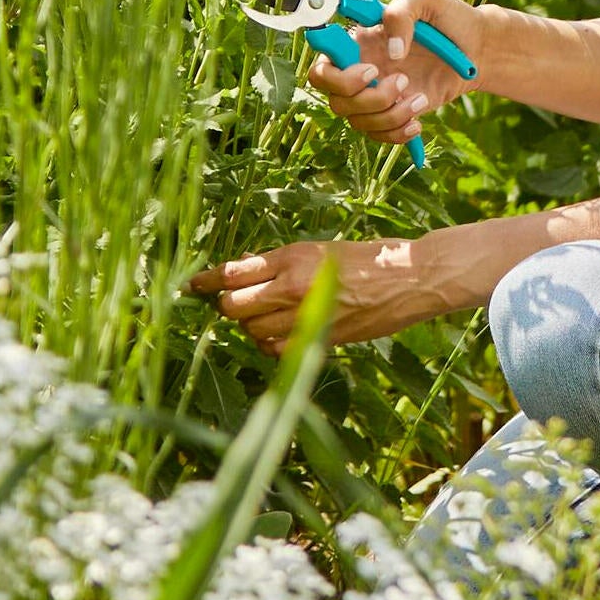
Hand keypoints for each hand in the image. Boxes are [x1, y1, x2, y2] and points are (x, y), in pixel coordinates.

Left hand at [185, 237, 426, 353]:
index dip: (206, 281)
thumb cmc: (365, 258)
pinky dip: (270, 344)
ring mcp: (305, 316)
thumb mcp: (319, 250)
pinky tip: (282, 332)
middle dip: (229, 306)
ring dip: (251, 325)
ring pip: (252, 331)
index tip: (191, 286)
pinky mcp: (318, 339)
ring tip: (267, 314)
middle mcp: (293, 287)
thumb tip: (244, 272)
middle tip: (237, 301)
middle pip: (234, 307)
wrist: (408, 279)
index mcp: (292, 257)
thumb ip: (280, 264)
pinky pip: (276, 349)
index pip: (233, 272)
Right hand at [304, 0, 483, 155]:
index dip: (336, 76)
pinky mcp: (393, 113)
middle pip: (336, 100)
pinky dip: (397, 133)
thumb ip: (401, 14)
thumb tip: (392, 52)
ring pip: (359, 122)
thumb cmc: (448, 18)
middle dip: (368, 99)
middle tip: (403, 81)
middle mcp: (359, 71)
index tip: (371, 69)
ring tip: (421, 98)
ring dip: (390, 116)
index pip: (321, 68)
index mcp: (358, 43)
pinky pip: (379, 136)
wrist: (477, 49)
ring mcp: (375, 94)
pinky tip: (417, 121)